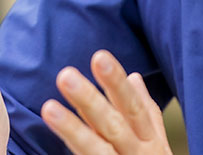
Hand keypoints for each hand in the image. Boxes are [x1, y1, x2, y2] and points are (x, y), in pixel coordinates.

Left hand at [42, 50, 172, 154]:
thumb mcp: (155, 145)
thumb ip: (145, 113)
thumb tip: (135, 77)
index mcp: (149, 142)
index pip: (133, 106)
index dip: (117, 82)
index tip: (98, 56)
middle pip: (113, 126)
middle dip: (91, 100)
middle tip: (65, 75)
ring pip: (97, 150)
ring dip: (73, 129)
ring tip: (48, 107)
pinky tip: (49, 151)